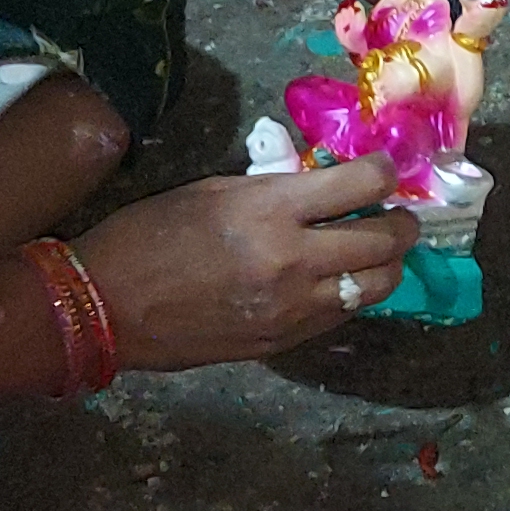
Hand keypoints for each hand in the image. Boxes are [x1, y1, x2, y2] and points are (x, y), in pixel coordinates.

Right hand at [75, 159, 421, 369]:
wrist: (107, 307)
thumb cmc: (149, 235)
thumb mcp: (213, 190)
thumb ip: (273, 187)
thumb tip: (319, 184)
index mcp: (271, 210)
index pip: (363, 184)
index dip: (385, 171)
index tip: (385, 168)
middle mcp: (294, 261)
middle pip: (385, 242)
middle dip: (403, 224)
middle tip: (397, 214)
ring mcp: (292, 309)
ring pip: (375, 287)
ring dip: (386, 265)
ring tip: (375, 251)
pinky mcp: (283, 342)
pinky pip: (341, 316)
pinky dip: (351, 295)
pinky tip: (338, 281)